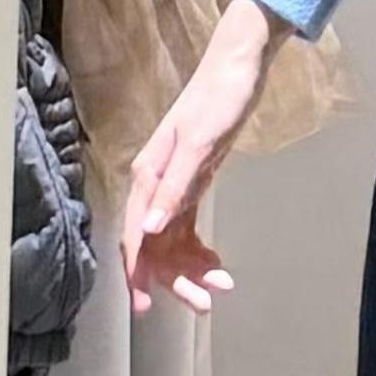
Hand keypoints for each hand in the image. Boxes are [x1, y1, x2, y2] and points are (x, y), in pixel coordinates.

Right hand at [121, 0, 279, 316]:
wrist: (239, 67)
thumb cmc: (219, 100)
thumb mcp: (200, 144)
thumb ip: (175, 188)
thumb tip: (149, 230)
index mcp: (149, 176)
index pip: (135, 236)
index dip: (137, 273)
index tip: (145, 308)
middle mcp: (156, 184)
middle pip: (155, 244)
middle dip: (175, 278)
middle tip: (205, 304)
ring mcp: (174, 184)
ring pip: (172, 239)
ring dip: (191, 267)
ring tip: (222, 285)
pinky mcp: (194, 181)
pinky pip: (187, 226)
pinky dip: (199, 248)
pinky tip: (216, 262)